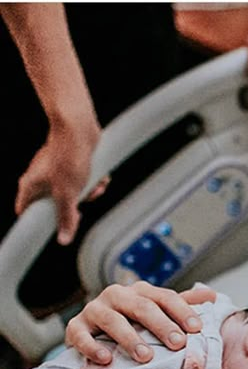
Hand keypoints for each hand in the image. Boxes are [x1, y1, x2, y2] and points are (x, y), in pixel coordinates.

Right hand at [15, 116, 107, 244]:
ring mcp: (55, 171)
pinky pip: (82, 181)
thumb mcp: (68, 195)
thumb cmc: (68, 158)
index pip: (27, 211)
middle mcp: (40, 178)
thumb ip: (66, 218)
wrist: (79, 129)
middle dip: (75, 205)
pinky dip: (93, 181)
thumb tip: (64, 239)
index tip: (55, 229)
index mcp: (30, 185)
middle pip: (56, 205)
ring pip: (73, 194)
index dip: (41, 223)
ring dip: (89, 192)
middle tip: (82, 200)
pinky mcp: (70, 165)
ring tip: (95, 184)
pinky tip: (100, 175)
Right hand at [65, 282, 215, 364]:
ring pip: (112, 320)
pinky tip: (106, 359)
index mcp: (142, 292)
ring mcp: (96, 310)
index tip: (197, 329)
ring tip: (146, 356)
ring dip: (130, 338)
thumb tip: (212, 296)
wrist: (94, 330)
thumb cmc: (134, 322)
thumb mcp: (159, 311)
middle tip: (178, 344)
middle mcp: (119, 295)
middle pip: (142, 307)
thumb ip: (183, 304)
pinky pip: (80, 334)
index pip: (166, 297)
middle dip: (161, 325)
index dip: (182, 311)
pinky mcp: (76, 326)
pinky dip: (92, 347)